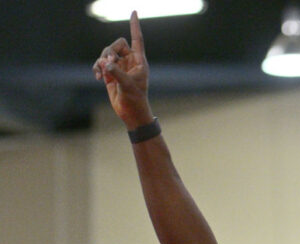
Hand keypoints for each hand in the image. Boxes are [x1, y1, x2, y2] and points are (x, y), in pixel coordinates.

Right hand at [92, 11, 153, 129]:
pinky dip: (97, 68)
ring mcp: (119, 67)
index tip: (134, 11)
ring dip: (101, 61)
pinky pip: (101, 64)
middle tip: (108, 63)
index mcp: (139, 61)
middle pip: (116, 45)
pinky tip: (97, 77)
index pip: (137, 39)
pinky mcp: (110, 74)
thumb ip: (116, 73)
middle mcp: (129, 62)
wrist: (130, 112)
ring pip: (106, 54)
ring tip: (101, 73)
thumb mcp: (127, 85)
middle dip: (109, 51)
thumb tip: (105, 63)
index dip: (135, 26)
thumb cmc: (135, 99)